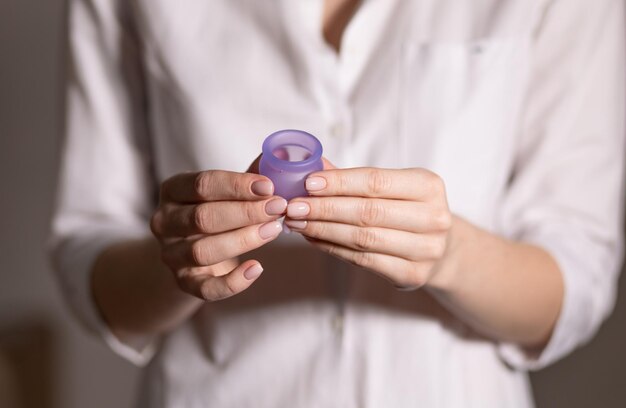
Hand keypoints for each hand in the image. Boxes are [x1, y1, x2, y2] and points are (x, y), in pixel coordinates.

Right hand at [150, 170, 285, 299]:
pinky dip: (233, 282)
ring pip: (203, 251)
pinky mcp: (184, 283)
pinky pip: (207, 288)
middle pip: (203, 217)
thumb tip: (281, 158)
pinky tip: (256, 269)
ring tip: (274, 230)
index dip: (236, 185)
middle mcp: (165, 222)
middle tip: (279, 208)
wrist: (193, 253)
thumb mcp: (225, 191)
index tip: (269, 187)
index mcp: (173, 191)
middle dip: (246, 212)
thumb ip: (249, 177)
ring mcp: (171, 254)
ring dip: (243, 240)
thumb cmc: (215, 212)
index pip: (201, 184)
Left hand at [284, 167, 451, 289]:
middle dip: (325, 208)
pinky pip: (363, 261)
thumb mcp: (392, 186)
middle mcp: (433, 218)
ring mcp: (426, 250)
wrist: (440, 248)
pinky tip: (313, 238)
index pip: (376, 182)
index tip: (308, 182)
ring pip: (363, 239)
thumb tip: (312, 166)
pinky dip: (333, 248)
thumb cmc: (407, 209)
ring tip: (297, 222)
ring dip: (323, 230)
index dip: (340, 182)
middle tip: (293, 206)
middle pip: (368, 212)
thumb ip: (354, 178)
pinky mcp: (412, 275)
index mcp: (429, 186)